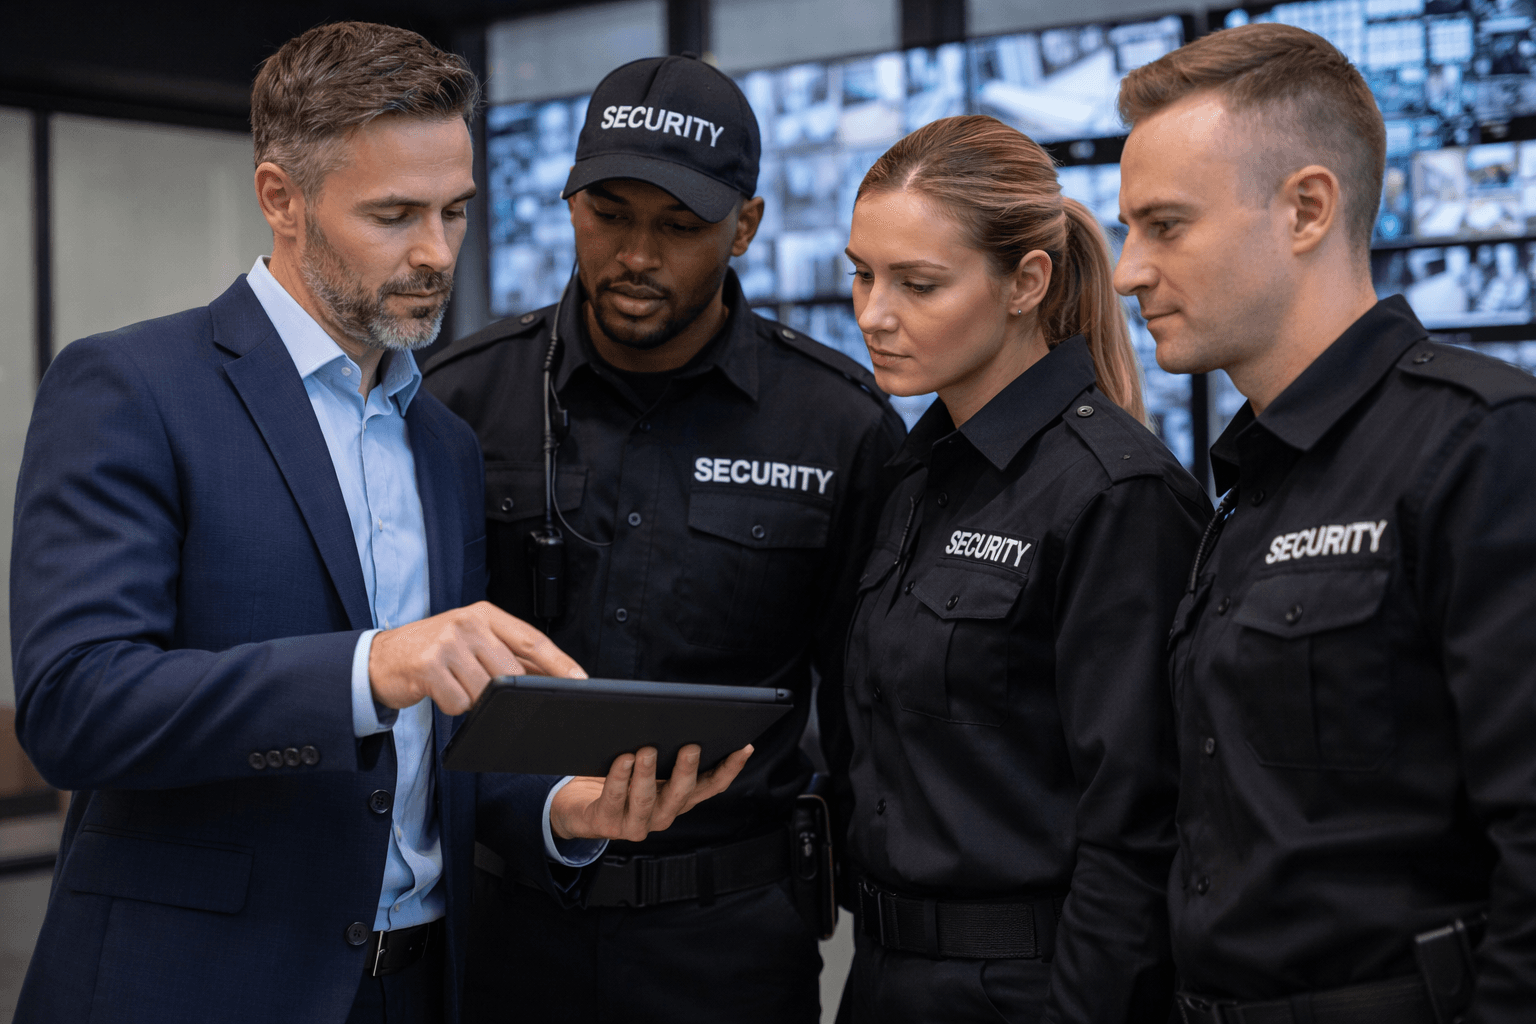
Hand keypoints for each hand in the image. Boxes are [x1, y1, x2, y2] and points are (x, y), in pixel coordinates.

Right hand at [368, 601, 584, 715]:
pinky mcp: (428, 666)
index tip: (580, 680)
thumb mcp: (472, 641)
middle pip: (511, 672)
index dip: (559, 662)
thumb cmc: (433, 651)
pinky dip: (453, 706)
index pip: (532, 640)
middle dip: (505, 692)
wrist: (380, 658)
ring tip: (456, 684)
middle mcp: (467, 623)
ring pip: (486, 692)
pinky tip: (439, 691)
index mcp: (484, 614)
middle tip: (483, 689)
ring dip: (475, 700)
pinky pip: (459, 703)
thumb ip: (508, 654)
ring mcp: (447, 643)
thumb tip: (552, 676)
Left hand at [550, 743, 753, 841]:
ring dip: (648, 774)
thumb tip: (679, 716)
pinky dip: (619, 778)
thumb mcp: (650, 768)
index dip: (730, 769)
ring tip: (647, 750)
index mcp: (678, 800)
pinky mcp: (607, 823)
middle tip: (691, 746)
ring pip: (646, 798)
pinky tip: (622, 759)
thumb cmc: (622, 783)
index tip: (743, 746)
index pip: (712, 786)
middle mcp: (663, 815)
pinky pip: (614, 798)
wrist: (583, 811)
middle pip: (682, 794)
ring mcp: (636, 824)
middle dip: (687, 769)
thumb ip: (667, 750)